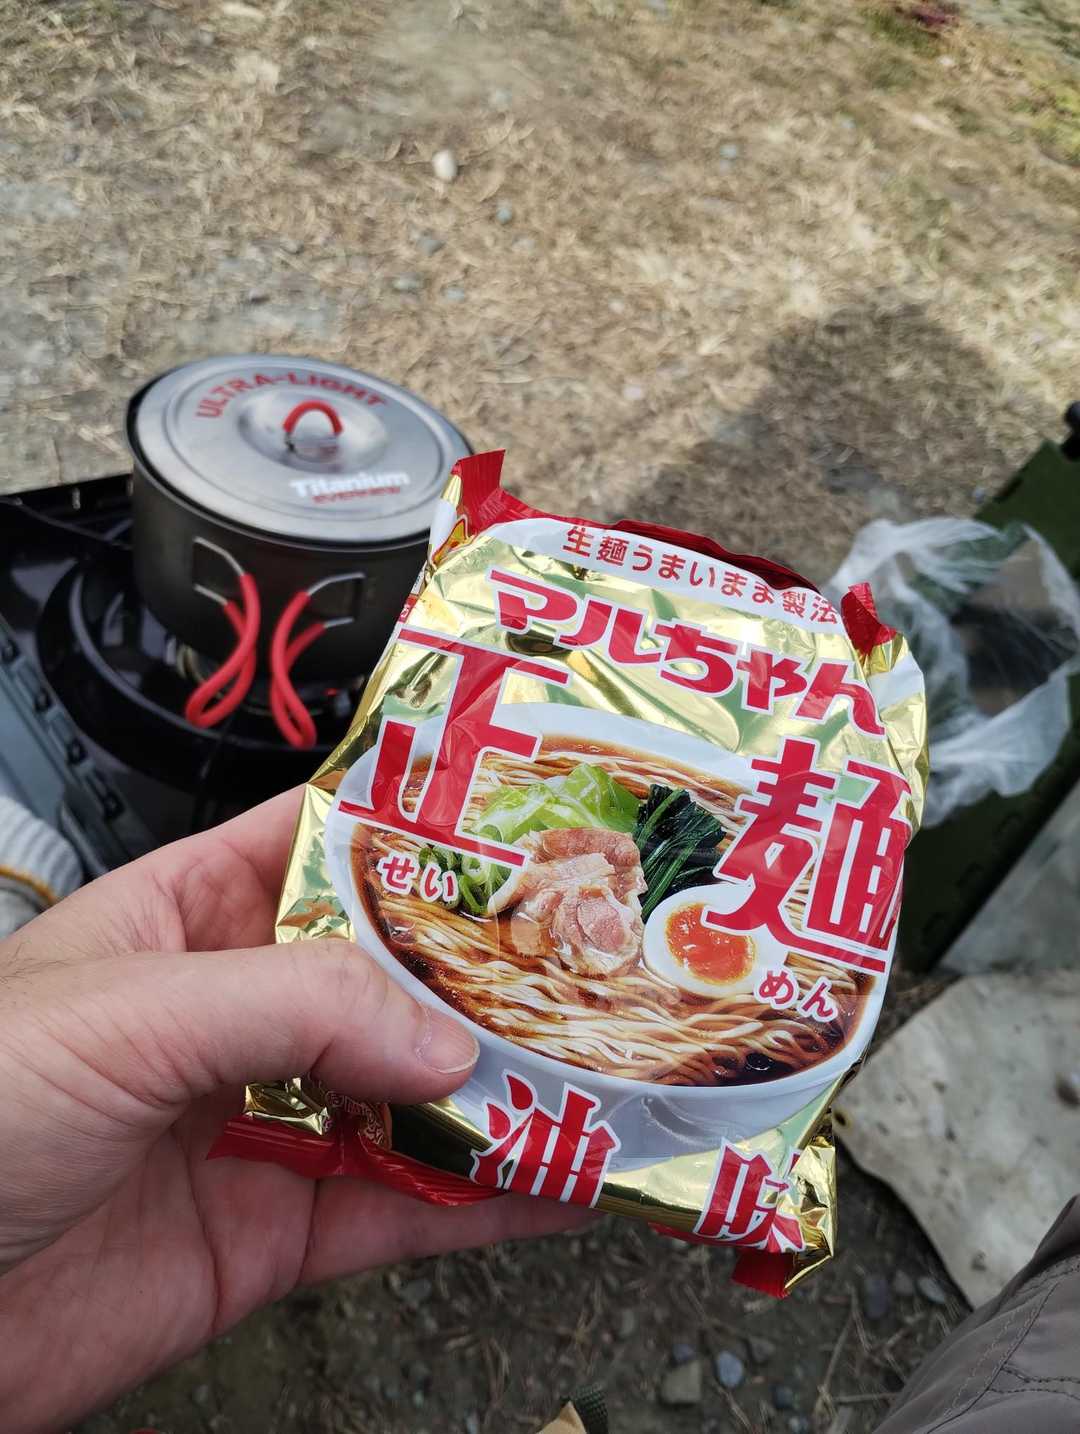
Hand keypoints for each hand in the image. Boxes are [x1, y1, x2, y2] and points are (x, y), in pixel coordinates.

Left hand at [0, 791, 581, 1431]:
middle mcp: (232, 1018)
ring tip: (597, 1074)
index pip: (321, 848)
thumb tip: (440, 1038)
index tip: (516, 830)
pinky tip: (551, 1182)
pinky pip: (399, 1212)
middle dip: (483, 977)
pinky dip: (481, 1203)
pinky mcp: (271, 1235)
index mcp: (183, 920)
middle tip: (589, 964)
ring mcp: (258, 1126)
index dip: (415, 835)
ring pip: (409, 1098)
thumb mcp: (125, 1014)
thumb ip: (291, 1006)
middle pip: (386, 981)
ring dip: (500, 1093)